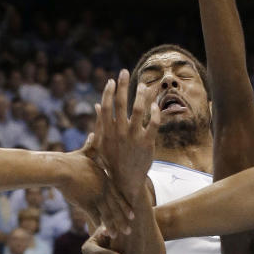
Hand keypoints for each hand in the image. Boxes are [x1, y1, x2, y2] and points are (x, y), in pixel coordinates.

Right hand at [60, 142, 132, 237]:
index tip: (132, 213)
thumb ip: (90, 146)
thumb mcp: (84, 152)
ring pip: (108, 213)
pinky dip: (100, 225)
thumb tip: (93, 134)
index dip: (124, 205)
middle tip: (130, 228)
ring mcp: (96, 196)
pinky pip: (95, 216)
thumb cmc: (70, 160)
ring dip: (114, 225)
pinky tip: (103, 232)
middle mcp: (104, 188)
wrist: (61, 169)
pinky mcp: (87, 203)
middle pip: (116, 206)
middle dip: (123, 218)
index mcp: (104, 178)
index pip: (117, 194)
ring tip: (119, 235)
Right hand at [92, 69, 159, 202]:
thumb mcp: (102, 143)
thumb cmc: (112, 162)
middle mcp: (119, 132)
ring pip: (138, 110)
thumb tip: (97, 106)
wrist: (125, 182)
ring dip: (141, 94)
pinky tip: (155, 105)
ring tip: (144, 84)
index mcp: (107, 131)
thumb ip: (100, 123)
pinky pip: (153, 123)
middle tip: (124, 71)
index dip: (109, 92)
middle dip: (122, 85)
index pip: (106, 106)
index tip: (112, 80)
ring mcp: (133, 137)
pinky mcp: (147, 143)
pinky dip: (155, 112)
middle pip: (121, 103)